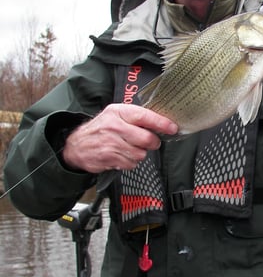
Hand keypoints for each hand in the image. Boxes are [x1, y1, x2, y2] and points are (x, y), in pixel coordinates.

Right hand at [61, 103, 177, 172]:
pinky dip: (130, 162)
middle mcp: (115, 127)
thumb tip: (162, 122)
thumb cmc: (101, 128)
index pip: (145, 116)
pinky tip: (122, 155)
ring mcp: (111, 144)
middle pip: (147, 139)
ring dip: (140, 153)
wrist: (77, 144)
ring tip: (130, 147)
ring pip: (141, 154)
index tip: (172, 128)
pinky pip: (131, 164)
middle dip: (153, 142)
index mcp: (119, 112)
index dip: (162, 123)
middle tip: (150, 141)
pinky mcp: (109, 158)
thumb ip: (136, 117)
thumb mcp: (116, 114)